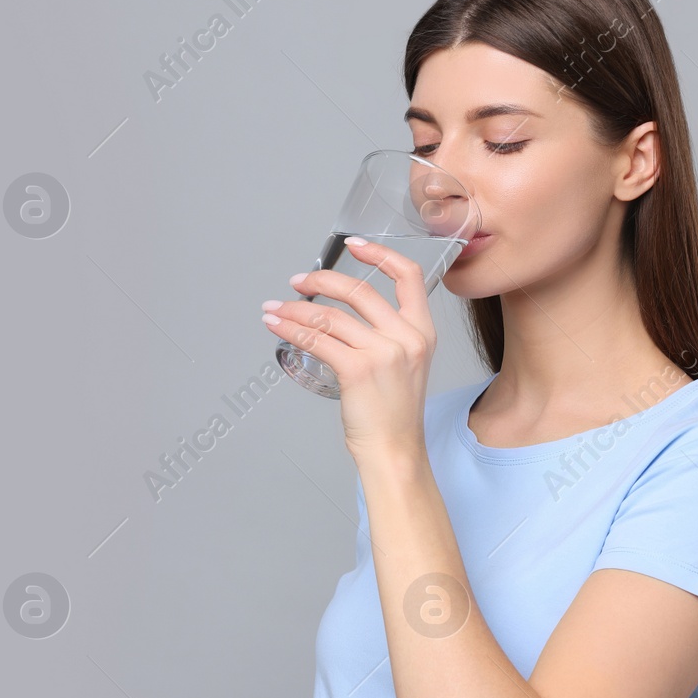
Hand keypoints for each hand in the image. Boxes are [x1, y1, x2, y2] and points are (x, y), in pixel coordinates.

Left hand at [262, 236, 435, 462]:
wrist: (394, 451)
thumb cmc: (394, 415)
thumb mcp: (405, 367)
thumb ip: (386, 337)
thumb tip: (341, 317)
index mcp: (422, 332)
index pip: (409, 276)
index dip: (380, 254)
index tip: (353, 246)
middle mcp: (407, 337)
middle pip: (359, 290)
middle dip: (322, 280)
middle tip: (298, 282)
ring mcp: (383, 353)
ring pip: (330, 316)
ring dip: (295, 309)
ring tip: (275, 309)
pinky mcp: (357, 370)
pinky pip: (316, 340)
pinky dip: (290, 330)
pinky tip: (277, 327)